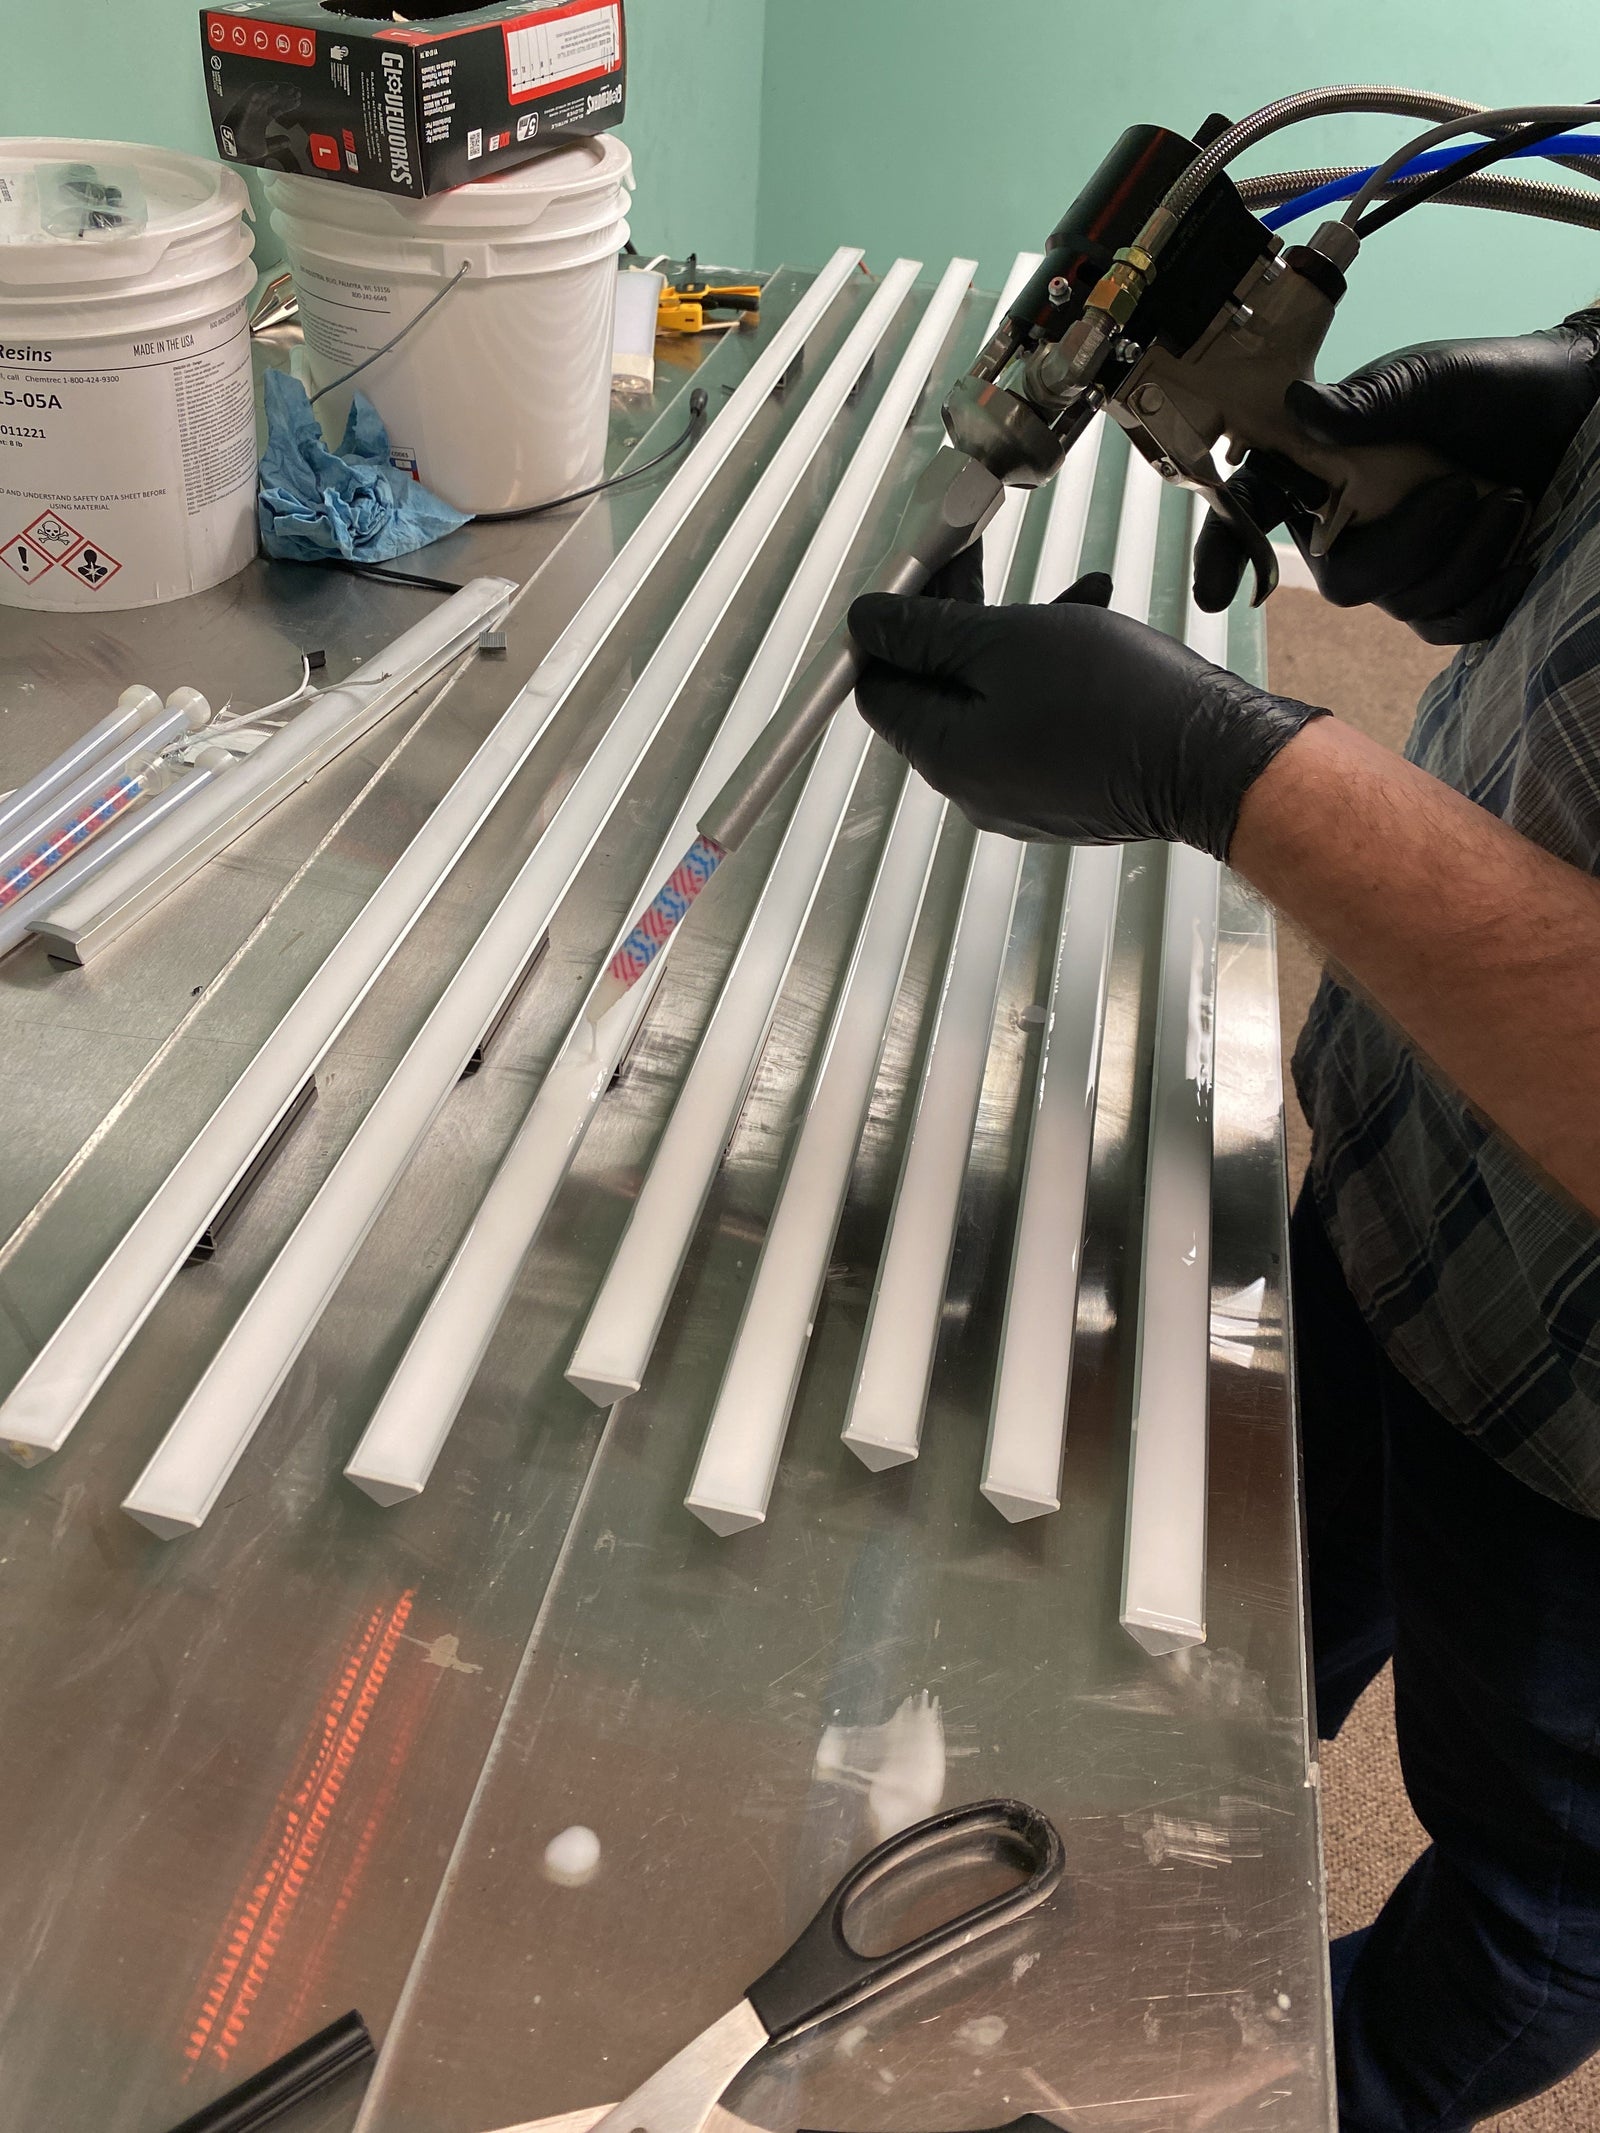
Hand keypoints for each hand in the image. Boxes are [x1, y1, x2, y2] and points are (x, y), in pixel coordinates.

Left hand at [848, 573, 1325, 860]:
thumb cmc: (1118, 700)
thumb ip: (927, 632)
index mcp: (943, 754)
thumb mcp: (1007, 641)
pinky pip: (1038, 721)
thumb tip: (866, 623)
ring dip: (1019, 635)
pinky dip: (1055, 671)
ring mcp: (1020, 793)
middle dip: (961, 619)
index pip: (878, 686)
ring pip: (995, 698)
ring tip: (1071, 594)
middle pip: (938, 690)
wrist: (1215, 759)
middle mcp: (972, 786)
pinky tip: (1095, 627)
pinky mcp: (1064, 790)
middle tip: (980, 560)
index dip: (890, 626)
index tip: (919, 576)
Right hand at [1194, 311, 1599, 644]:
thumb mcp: (1432, 381)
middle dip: (1409, 545)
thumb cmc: (1496, 386)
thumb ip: (1369, 402)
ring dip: (1465, 557)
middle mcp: (1349, 523)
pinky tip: (1515, 553)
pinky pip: (1444, 626)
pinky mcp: (1443, 592)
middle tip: (1461, 489)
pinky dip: (1484, 595)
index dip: (1225, 552)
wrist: (1569, 409)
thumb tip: (1302, 407)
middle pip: (1343, 581)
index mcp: (1323, 466)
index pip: (1255, 511)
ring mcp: (1396, 564)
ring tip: (1507, 500)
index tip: (1216, 593)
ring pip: (1402, 604)